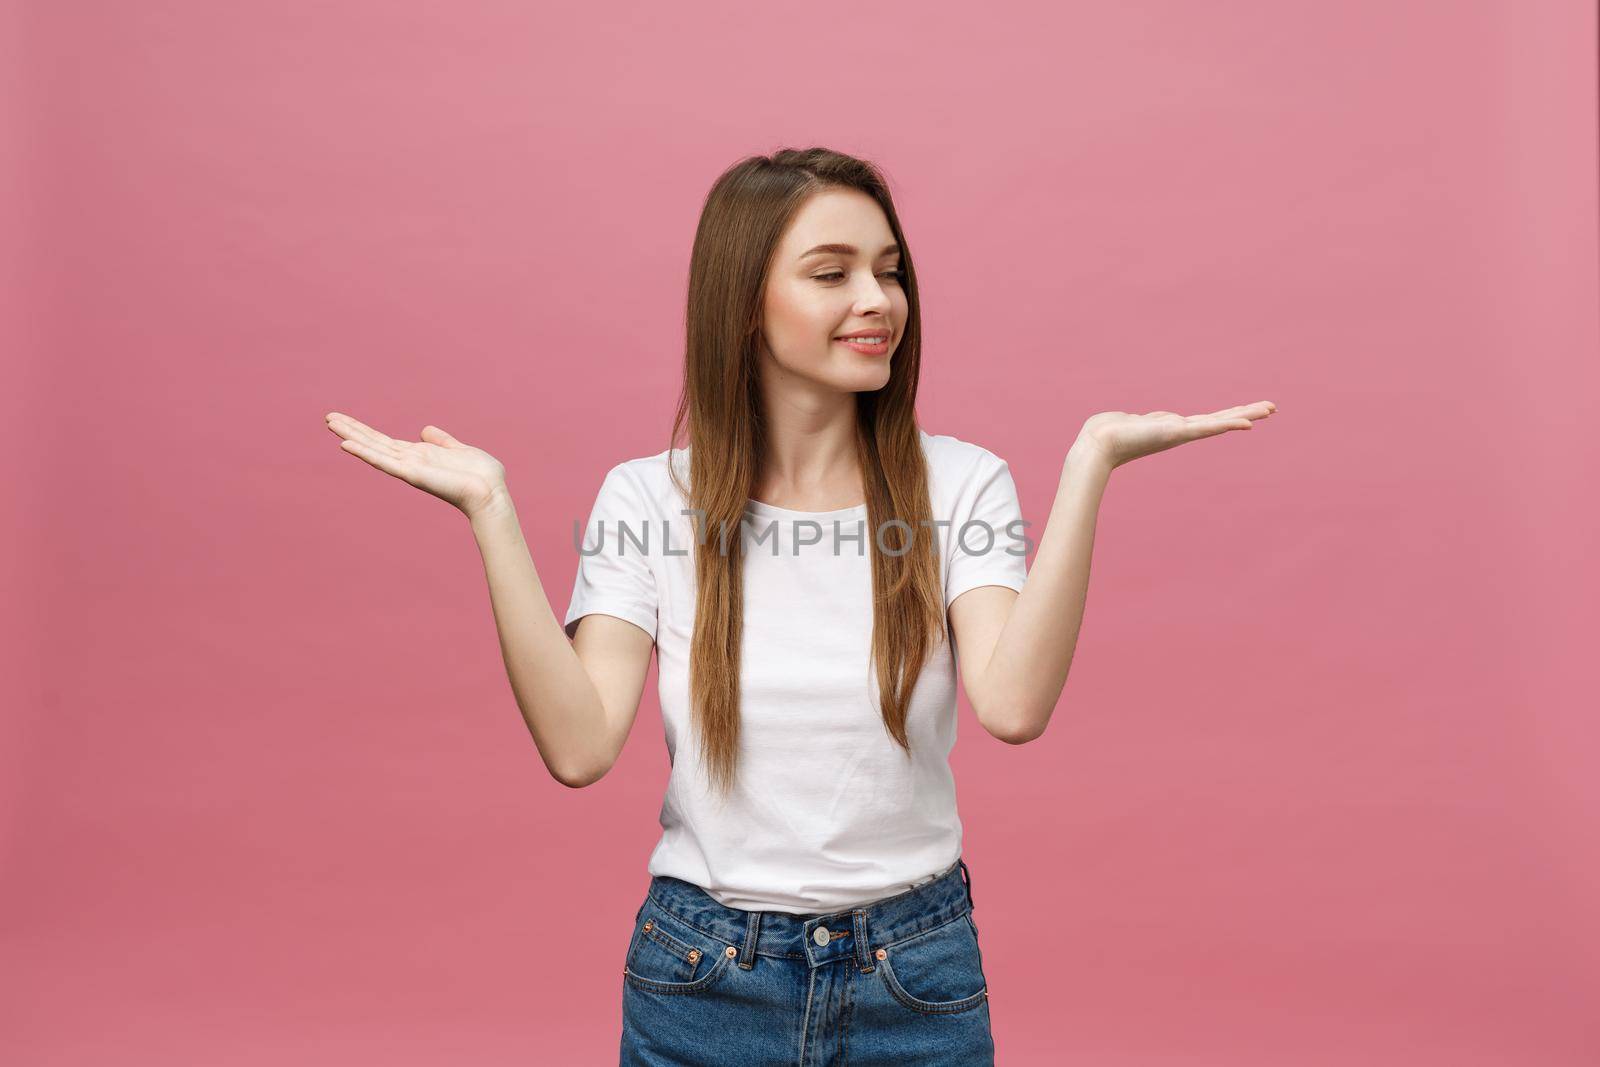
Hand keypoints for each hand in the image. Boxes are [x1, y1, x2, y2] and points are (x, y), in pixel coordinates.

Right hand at [324, 412, 509, 517]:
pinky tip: (347, 445)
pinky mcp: (412, 474)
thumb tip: (425, 430)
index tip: (345, 419)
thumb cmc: (481, 476)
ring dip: (352, 437)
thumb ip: (442, 441)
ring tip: (331, 423)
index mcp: (419, 455)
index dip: (364, 430)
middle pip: (374, 443)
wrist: (491, 493)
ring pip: (374, 449)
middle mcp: (409, 462)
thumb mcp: (459, 450)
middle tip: (328, 417)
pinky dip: (365, 453)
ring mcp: (409, 468)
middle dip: (351, 430)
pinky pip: (384, 462)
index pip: (384, 441)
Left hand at [1072, 401, 1277, 470]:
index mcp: (1173, 427)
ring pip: (1219, 422)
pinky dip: (1226, 425)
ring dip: (1245, 415)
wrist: (1098, 444)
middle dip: (1246, 413)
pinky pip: (1206, 428)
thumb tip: (1137, 421)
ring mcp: (1180, 432)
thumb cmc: (1108, 433)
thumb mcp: (1131, 422)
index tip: (1249, 412)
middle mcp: (1181, 430)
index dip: (1229, 415)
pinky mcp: (1175, 432)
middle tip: (1273, 408)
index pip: (1207, 420)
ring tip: (1268, 410)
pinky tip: (1244, 423)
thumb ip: (1140, 421)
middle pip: (1220, 420)